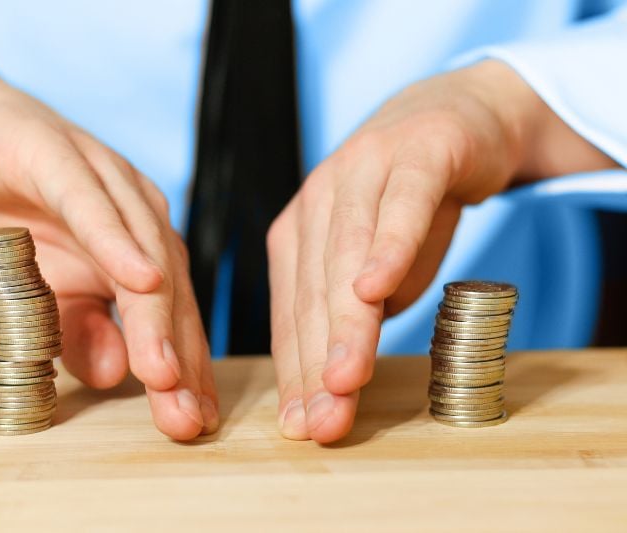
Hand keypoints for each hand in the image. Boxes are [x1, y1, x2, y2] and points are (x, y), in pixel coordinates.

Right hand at [0, 58, 217, 440]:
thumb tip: (117, 376)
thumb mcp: (50, 291)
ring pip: (143, 256)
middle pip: (171, 298)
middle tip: (186, 419)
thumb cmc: (30, 219)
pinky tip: (139, 279)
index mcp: (148, 254)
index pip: (175, 321)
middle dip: (180, 361)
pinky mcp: (68, 161)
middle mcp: (144, 222)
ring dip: (155, 318)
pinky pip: (95, 207)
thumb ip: (82, 332)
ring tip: (164, 373)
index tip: (195, 425)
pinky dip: (118, 244)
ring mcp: (112, 186)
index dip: (186, 374)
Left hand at [267, 60, 615, 442]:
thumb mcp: (379, 269)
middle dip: (315, 364)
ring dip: (346, 323)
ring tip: (344, 378)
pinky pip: (399, 206)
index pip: (291, 314)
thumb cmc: (408, 206)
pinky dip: (388, 248)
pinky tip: (377, 289)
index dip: (296, 373)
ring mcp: (361, 172)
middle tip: (322, 423)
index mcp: (298, 234)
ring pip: (347, 256)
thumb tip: (339, 375)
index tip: (302, 427)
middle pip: (312, 294)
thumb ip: (358, 315)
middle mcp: (318, 203)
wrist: (454, 118)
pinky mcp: (415, 153)